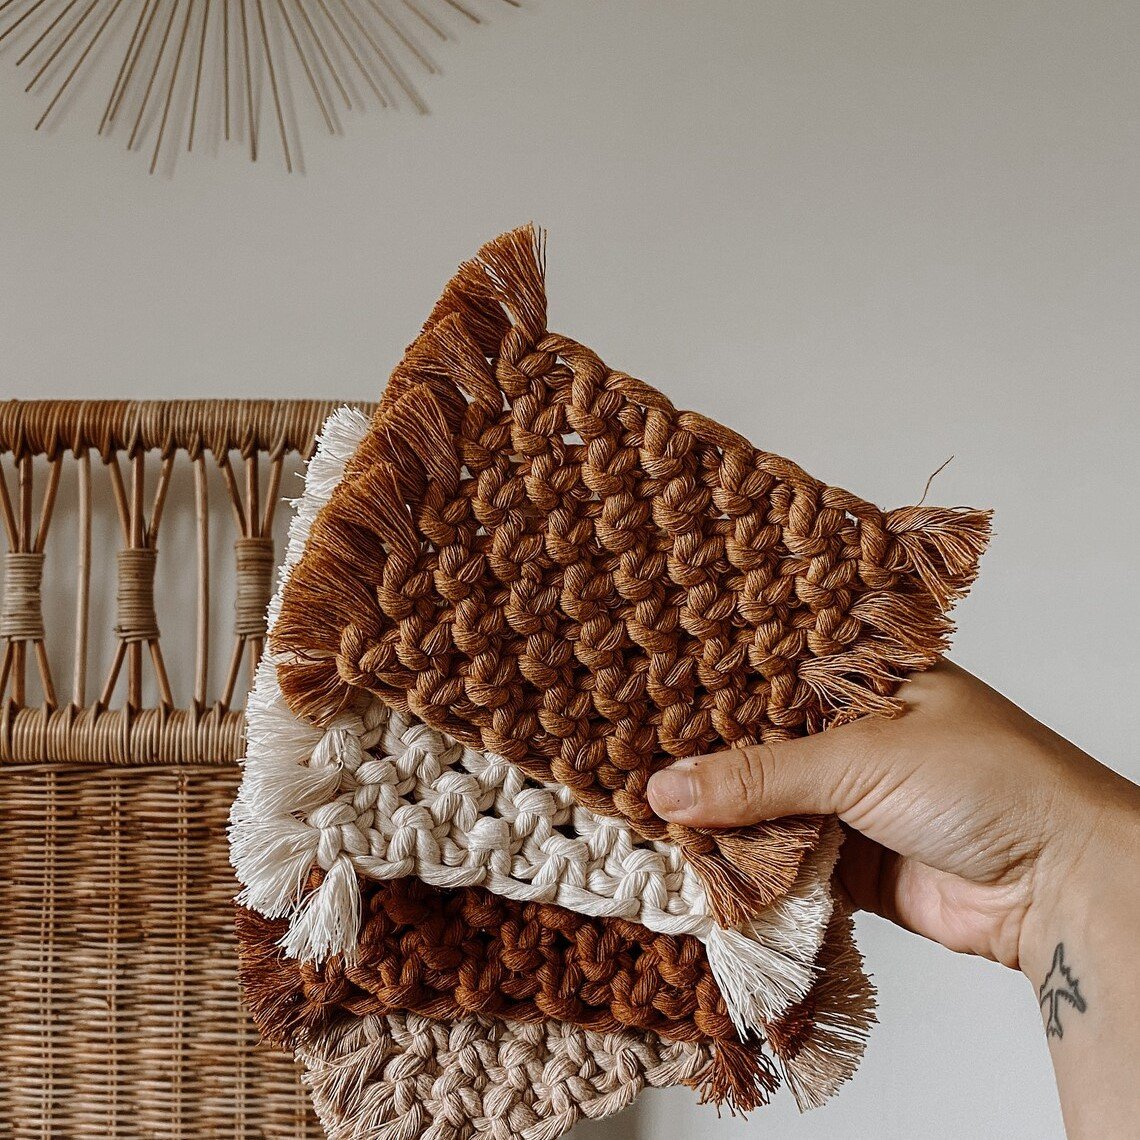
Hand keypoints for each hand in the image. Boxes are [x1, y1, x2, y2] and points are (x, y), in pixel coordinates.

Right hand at [645, 659, 1139, 974]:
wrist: (1060, 886)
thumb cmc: (987, 782)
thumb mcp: (861, 757)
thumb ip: (760, 775)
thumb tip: (665, 787)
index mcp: (860, 676)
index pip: (764, 673)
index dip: (705, 686)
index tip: (638, 696)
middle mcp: (851, 732)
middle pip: (757, 745)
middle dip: (703, 761)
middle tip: (624, 762)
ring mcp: (850, 798)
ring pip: (764, 806)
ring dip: (719, 820)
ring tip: (645, 815)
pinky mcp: (850, 862)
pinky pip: (783, 861)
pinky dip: (748, 869)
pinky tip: (696, 864)